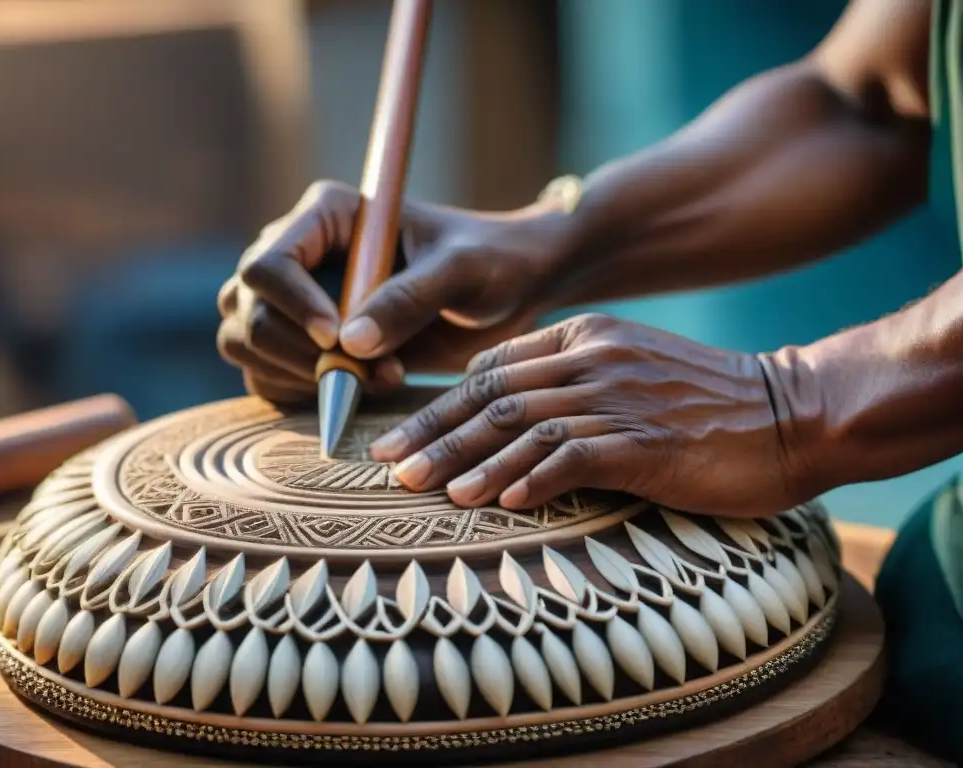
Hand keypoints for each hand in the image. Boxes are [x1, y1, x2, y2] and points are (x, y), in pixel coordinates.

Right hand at [217, 180, 569, 403]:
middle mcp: (299, 255)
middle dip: (301, 353)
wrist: (507, 292)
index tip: (335, 339)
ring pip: (246, 344)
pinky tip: (352, 393)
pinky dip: (296, 395)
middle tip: (374, 371)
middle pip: (248, 310)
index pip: (269, 263)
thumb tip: (347, 343)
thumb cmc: (491, 262)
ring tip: (375, 379)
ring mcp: (295, 301)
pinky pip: (266, 376)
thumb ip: (410, 298)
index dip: (293, 306)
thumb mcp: (463, 270)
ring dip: (299, 377)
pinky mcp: (304, 345)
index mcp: (326, 216)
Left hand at [370, 313, 810, 516]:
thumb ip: (571, 382)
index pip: (492, 367)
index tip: (402, 434)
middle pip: (492, 394)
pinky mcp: (646, 442)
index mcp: (584, 336)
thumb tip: (506, 421)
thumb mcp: (630, 371)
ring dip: (467, 459)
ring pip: (520, 425)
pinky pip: (572, 458)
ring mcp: (618, 398)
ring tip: (422, 486)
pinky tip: (499, 503)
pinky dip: (530, 480)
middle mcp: (593, 359)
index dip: (441, 403)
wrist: (790, 413)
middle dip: (433, 430)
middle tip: (386, 462)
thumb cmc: (705, 401)